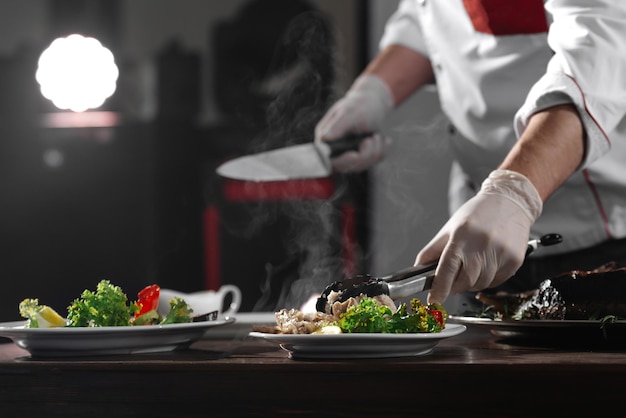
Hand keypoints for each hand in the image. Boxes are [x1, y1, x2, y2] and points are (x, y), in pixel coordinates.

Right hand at [315, 74, 392, 171]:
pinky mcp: (360, 157)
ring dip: (374, 152)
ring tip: (377, 136)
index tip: (355, 155)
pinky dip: (381, 152)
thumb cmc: (360, 104)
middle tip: (372, 138)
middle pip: (345, 167)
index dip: (342, 161)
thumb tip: (324, 138)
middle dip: (363, 155)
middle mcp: (333, 149)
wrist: (374, 104)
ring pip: (360, 166)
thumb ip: (337, 126)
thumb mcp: (349, 112)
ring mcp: (347, 154)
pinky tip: (385, 141)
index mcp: (325, 138)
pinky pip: (371, 163)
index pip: (327, 160)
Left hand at [415, 170, 542, 303]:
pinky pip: (496, 282)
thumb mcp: (451, 227)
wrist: (511, 202)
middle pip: (465, 280)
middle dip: (456, 286)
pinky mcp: (514, 260)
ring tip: (473, 265)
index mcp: (462, 235)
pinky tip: (487, 264)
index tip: (433, 300)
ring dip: (472, 282)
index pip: (448, 267)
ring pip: (481, 284)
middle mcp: (482, 244)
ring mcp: (501, 253)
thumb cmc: (478, 213)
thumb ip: (433, 250)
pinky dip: (487, 279)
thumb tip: (418, 269)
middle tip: (452, 281)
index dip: (439, 287)